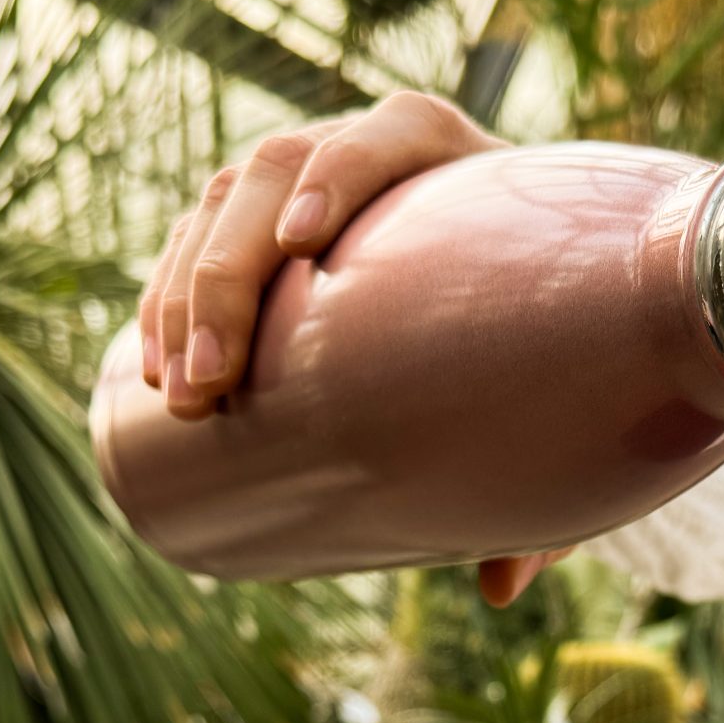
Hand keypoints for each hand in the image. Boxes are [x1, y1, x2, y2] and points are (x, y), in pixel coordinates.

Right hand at [134, 92, 559, 598]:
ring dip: (183, 296)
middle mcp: (376, 156)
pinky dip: (168, 301)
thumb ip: (547, 485)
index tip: (305, 244)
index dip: (342, 174)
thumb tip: (501, 587)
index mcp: (461, 163)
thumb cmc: (565, 351)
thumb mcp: (570, 411)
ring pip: (222, 205)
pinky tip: (153, 369)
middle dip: (228, 274)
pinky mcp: (265, 231)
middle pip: (278, 170)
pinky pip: (197, 241)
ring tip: (176, 395)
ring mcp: (310, 183)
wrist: (551, 310)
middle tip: (212, 380)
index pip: (391, 135)